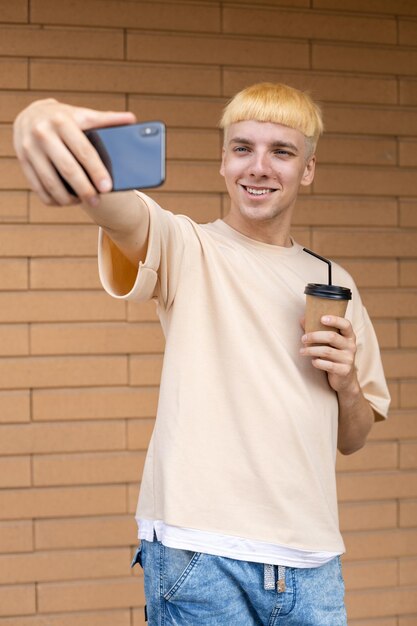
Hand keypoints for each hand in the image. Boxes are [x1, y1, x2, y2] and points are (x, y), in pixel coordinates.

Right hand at [13, 98, 135, 206]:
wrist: (31, 115)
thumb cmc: (64, 118)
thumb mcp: (83, 115)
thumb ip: (106, 120)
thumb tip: (131, 120)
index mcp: (62, 121)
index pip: (83, 150)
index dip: (96, 170)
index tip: (107, 187)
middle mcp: (43, 134)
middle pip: (67, 169)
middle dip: (84, 189)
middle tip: (97, 201)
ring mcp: (29, 149)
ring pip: (50, 182)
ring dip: (68, 198)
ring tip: (84, 202)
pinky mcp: (22, 162)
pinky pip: (38, 188)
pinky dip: (53, 199)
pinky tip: (66, 201)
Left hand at [300, 315, 358, 393]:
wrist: (345, 377)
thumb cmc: (334, 354)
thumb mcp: (329, 342)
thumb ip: (318, 330)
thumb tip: (302, 319)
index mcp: (349, 336)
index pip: (346, 324)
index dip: (335, 320)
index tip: (321, 318)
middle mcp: (351, 346)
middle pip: (332, 337)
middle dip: (314, 336)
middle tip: (303, 339)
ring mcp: (349, 359)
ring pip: (327, 351)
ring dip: (311, 350)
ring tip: (302, 351)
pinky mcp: (344, 370)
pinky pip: (328, 365)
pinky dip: (317, 362)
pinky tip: (313, 361)